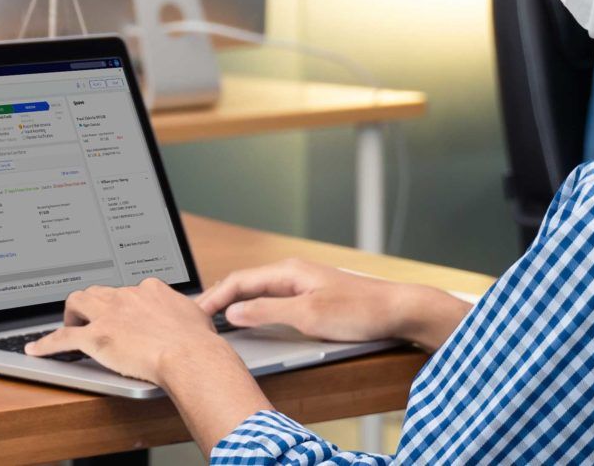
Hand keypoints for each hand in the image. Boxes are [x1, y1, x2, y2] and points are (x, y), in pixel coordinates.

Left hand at [25, 278, 245, 387]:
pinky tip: (35, 349)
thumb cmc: (197, 342)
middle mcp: (126, 296)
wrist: (190, 355)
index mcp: (149, 289)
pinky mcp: (95, 337)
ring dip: (70, 313)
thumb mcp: (196, 316)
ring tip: (68, 324)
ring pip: (77, 303)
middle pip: (98, 291)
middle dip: (91, 303)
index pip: (127, 290)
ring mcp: (109, 315)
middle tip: (90, 317)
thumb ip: (185, 313)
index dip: (120, 303)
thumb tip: (191, 317)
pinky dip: (46, 344)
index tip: (119, 312)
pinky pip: (62, 338)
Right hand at [198, 258, 465, 349]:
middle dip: (220, 298)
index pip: (238, 280)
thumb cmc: (360, 311)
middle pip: (246, 284)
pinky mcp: (313, 297)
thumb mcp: (307, 315)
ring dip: (237, 304)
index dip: (213, 297)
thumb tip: (234, 312)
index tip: (195, 314)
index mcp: (288, 271)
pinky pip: (273, 300)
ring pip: (259, 292)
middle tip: (199, 318)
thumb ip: (267, 312)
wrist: (398, 311)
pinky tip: (253, 322)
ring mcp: (304, 284)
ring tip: (219, 321)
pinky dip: (255, 309)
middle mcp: (294, 273)